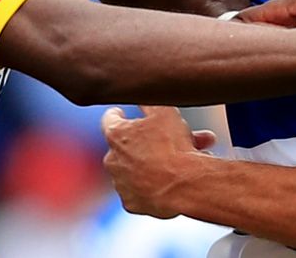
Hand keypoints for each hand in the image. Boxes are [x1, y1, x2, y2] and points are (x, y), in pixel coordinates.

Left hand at [100, 106, 216, 218]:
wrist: (185, 185)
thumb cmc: (173, 145)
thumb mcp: (165, 111)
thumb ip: (149, 100)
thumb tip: (142, 92)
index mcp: (116, 135)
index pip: (110, 119)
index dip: (119, 114)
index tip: (124, 113)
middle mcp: (112, 160)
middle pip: (130, 145)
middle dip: (151, 140)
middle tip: (175, 139)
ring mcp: (120, 184)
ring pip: (138, 168)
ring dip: (156, 162)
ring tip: (182, 160)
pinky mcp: (131, 203)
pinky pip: (142, 190)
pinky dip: (154, 184)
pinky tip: (174, 180)